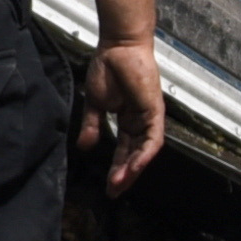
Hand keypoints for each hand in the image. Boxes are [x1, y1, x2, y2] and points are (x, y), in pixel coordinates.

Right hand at [77, 35, 166, 188]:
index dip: (116, 168)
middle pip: (135, 155)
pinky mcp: (155, 112)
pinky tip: (134, 167)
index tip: (107, 186)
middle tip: (113, 192)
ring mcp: (149, 118)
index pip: (124, 150)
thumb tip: (85, 146)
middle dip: (125, 175)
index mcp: (127, 119)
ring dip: (133, 169)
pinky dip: (144, 154)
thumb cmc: (107, 68)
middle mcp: (140, 122)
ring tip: (119, 184)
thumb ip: (92, 125)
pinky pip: (153, 139)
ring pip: (145, 151)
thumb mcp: (95, 103)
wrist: (118, 47)